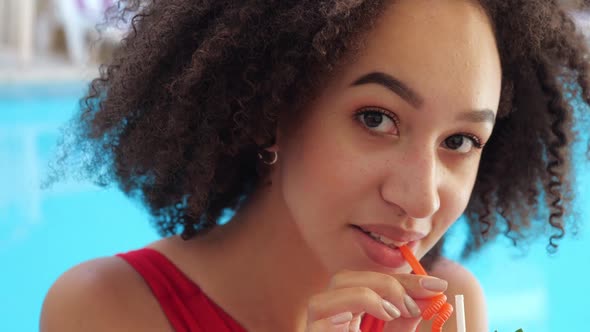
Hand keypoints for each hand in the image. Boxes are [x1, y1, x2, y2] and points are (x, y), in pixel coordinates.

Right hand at [305, 270, 447, 331]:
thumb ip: (405, 322)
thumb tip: (430, 295)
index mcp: (350, 319)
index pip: (372, 285)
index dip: (404, 280)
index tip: (438, 285)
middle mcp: (333, 318)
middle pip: (352, 276)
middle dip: (392, 280)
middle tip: (423, 296)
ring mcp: (321, 324)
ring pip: (338, 282)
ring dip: (377, 287)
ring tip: (402, 309)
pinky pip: (325, 303)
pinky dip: (362, 298)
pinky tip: (386, 313)